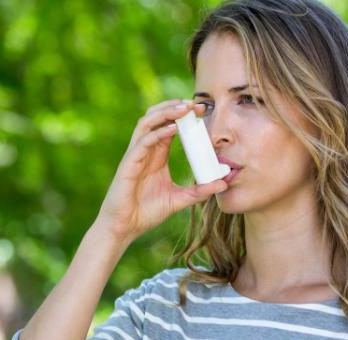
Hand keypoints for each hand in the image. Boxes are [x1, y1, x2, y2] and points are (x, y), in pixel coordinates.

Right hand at [95, 99, 227, 243]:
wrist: (125, 228)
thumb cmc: (146, 212)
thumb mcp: (179, 200)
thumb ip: (198, 191)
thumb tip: (222, 184)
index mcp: (156, 155)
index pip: (169, 126)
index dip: (184, 115)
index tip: (202, 110)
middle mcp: (145, 150)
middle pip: (157, 117)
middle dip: (175, 107)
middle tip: (195, 104)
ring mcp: (135, 155)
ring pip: (147, 123)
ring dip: (166, 112)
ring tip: (184, 109)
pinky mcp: (128, 164)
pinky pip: (143, 142)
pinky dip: (158, 133)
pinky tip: (173, 129)